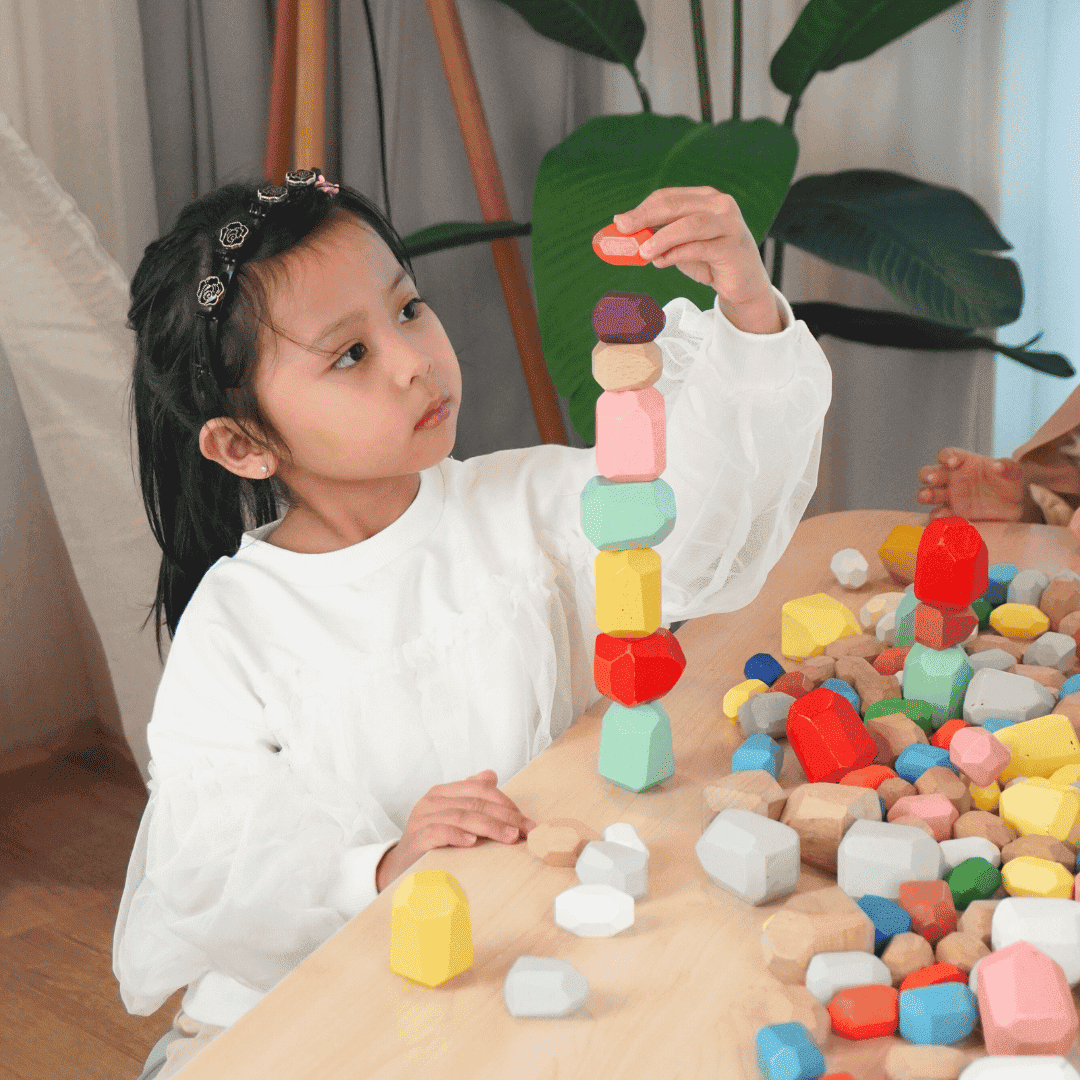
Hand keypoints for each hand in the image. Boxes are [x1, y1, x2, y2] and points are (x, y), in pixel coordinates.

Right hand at [375, 769, 536, 892]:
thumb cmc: (431, 843)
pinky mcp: (417, 838)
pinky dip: (458, 836)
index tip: (527, 821)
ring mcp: (422, 818)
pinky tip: (473, 842)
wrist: (399, 869)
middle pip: (476, 803)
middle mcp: (432, 801)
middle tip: (526, 831)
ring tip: (510, 837)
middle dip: (506, 817)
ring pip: (463, 816)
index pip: (481, 790)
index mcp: (443, 792)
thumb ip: (470, 796)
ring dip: (491, 827)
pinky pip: (440, 832)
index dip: (507, 803)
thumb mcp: (451, 817)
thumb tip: (492, 775)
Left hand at [612, 185, 780, 332]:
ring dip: (662, 237)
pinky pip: (699, 248)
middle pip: (676, 205)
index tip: (620, 222)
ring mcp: (729, 224)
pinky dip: (676, 255)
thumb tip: (625, 233)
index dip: (642, 208)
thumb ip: (659, 237)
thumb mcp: (680, 246)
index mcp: (705, 198)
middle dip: (645, 216)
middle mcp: (720, 205)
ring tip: (643, 251)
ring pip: (690, 225)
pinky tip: (661, 262)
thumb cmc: (709, 261)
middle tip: (623, 228)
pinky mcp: (732, 247)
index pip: (668, 197)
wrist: (742, 284)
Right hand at [916, 446, 1028, 521]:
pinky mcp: (954, 515)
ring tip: (928, 497)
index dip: (946, 457)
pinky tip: (941, 518)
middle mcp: (953, 479)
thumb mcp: (1017, 471)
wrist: (1020, 505)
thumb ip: (1009, 467)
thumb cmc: (1015, 481)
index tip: (953, 463)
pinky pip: (940, 515)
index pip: (947, 455)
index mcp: (965, 463)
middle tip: (933, 480)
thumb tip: (997, 466)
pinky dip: (938, 517)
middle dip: (928, 475)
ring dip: (925, 495)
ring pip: (928, 494)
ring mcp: (951, 498)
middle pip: (930, 473)